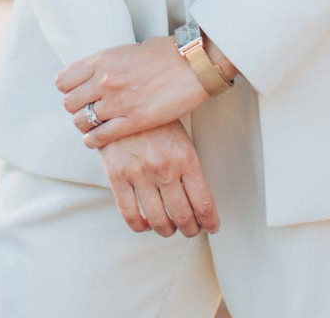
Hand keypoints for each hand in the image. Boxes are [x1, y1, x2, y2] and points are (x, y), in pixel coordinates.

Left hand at [55, 34, 236, 147]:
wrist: (193, 63)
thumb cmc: (166, 53)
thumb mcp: (129, 50)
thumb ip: (109, 64)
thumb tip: (98, 74)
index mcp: (103, 60)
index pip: (64, 81)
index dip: (69, 89)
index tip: (76, 93)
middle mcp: (105, 81)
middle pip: (70, 103)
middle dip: (76, 108)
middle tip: (87, 110)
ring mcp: (117, 102)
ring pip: (81, 122)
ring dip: (86, 125)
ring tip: (94, 125)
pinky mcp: (132, 121)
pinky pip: (99, 137)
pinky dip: (94, 140)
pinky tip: (97, 139)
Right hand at [97, 119, 220, 235]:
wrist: (121, 98)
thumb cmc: (154, 118)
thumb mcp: (180, 136)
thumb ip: (188, 166)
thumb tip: (199, 198)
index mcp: (184, 156)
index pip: (203, 203)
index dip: (210, 221)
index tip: (211, 226)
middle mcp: (164, 168)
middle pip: (183, 217)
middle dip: (191, 229)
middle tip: (192, 229)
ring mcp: (140, 174)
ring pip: (159, 221)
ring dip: (167, 230)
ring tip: (169, 227)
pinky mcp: (117, 176)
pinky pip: (131, 215)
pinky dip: (141, 226)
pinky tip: (145, 223)